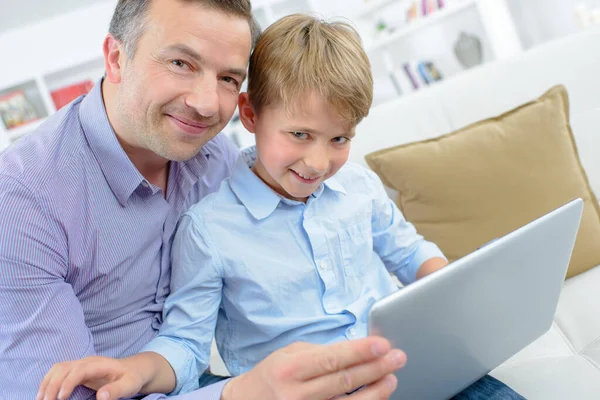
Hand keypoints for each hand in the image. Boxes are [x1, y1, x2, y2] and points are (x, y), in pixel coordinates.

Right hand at [37, 356, 143, 399]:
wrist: (134, 369)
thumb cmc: (132, 378)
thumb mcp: (130, 385)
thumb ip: (117, 390)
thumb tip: (101, 396)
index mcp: (99, 365)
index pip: (78, 370)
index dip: (67, 383)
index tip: (60, 399)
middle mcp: (87, 362)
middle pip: (63, 367)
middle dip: (52, 384)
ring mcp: (81, 364)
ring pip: (58, 368)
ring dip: (47, 382)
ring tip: (41, 399)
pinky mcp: (77, 370)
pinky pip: (59, 372)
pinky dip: (49, 381)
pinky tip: (45, 393)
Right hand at [221, 336, 405, 399]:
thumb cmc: (271, 375)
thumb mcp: (288, 354)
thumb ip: (319, 353)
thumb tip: (355, 350)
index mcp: (291, 369)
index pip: (332, 359)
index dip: (360, 351)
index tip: (382, 344)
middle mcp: (298, 394)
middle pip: (345, 381)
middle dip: (376, 367)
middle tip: (397, 357)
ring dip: (376, 391)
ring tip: (392, 378)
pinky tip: (376, 397)